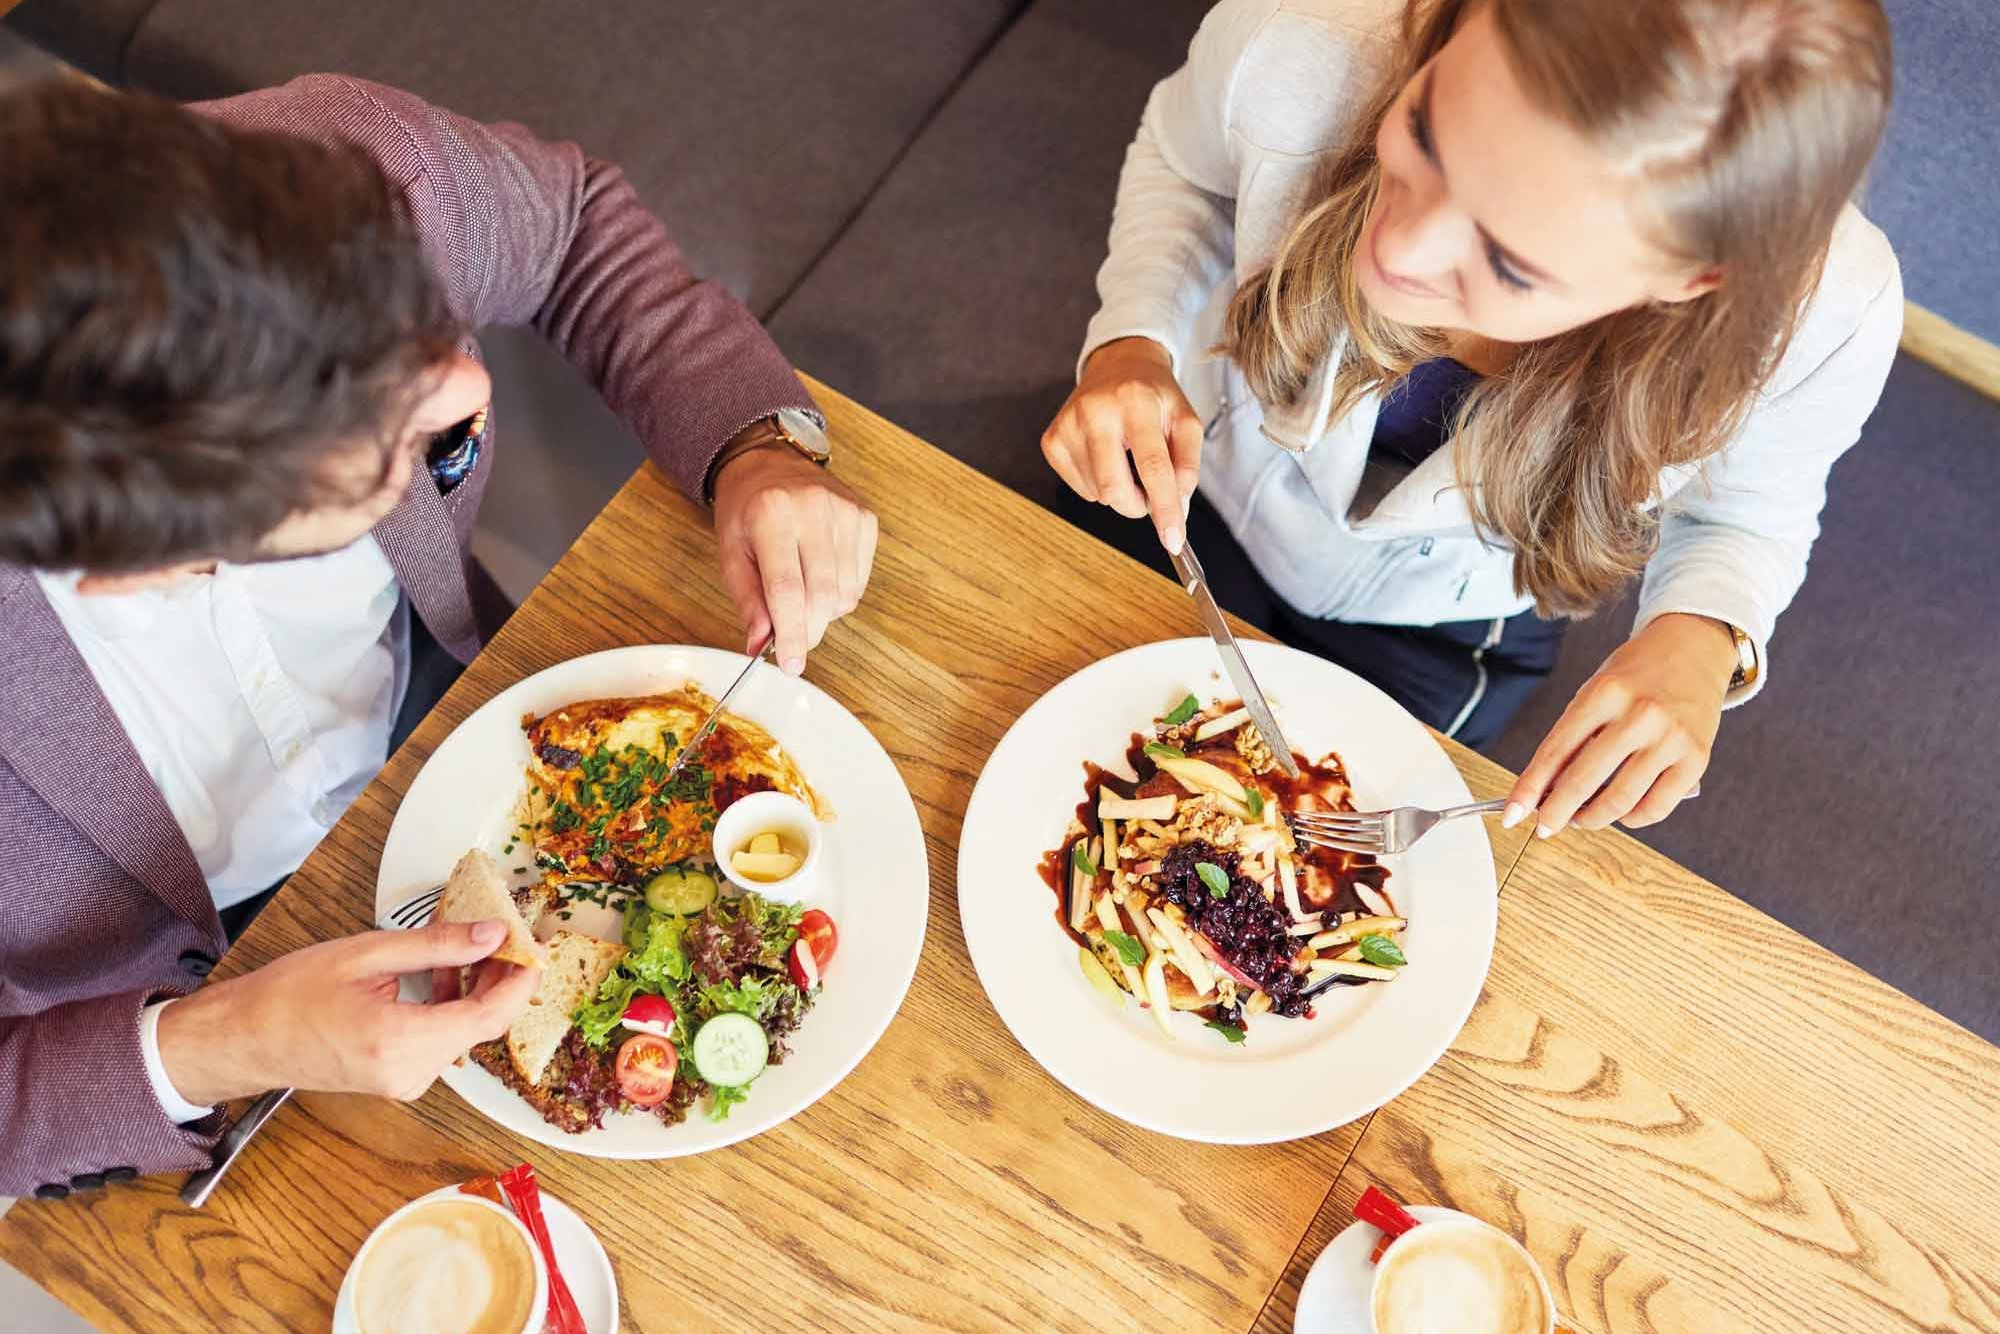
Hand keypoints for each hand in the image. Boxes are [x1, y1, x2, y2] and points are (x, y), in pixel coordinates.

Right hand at [156, 919, 541, 1106]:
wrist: (242, 1039)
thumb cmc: (290, 995)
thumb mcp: (368, 954)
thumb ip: (437, 946)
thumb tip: (492, 934)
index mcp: (401, 1041)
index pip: (490, 1016)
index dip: (521, 980)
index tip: (535, 947)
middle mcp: (409, 1072)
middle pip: (483, 1025)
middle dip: (500, 978)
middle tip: (503, 933)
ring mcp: (405, 1082)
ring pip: (465, 1032)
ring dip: (473, 990)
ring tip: (464, 946)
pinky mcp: (398, 1080)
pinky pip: (442, 1040)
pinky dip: (450, 1007)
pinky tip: (439, 975)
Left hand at [711, 445, 877, 675]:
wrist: (769, 462)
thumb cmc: (746, 510)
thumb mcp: (732, 553)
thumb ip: (747, 600)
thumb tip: (760, 644)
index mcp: (771, 515)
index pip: (787, 590)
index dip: (791, 634)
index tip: (791, 664)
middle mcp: (812, 508)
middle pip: (822, 595)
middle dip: (809, 630)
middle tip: (795, 640)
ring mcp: (845, 511)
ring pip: (845, 592)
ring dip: (824, 611)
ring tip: (802, 594)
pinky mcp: (865, 517)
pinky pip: (860, 578)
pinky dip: (841, 592)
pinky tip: (820, 575)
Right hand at [1042, 337, 1203, 551]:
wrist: (1117, 365)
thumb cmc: (1154, 397)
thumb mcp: (1185, 420)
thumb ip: (1187, 466)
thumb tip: (1177, 508)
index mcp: (1136, 401)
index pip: (1153, 466)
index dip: (1164, 507)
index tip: (1173, 539)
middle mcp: (1095, 410)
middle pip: (1115, 489)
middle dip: (1138, 505)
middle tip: (1150, 494)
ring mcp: (1067, 425)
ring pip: (1098, 493)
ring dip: (1121, 491)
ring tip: (1127, 461)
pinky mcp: (1051, 440)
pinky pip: (1081, 489)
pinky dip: (1099, 485)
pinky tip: (1105, 457)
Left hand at [1505, 613, 1737, 835]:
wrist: (1693, 646)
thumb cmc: (1636, 673)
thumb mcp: (1596, 690)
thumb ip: (1573, 736)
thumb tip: (1546, 789)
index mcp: (1605, 692)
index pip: (1556, 750)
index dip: (1529, 788)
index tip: (1512, 814)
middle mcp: (1640, 714)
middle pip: (1584, 780)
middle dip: (1556, 813)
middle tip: (1544, 826)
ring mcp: (1671, 738)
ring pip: (1620, 800)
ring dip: (1593, 819)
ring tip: (1581, 819)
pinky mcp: (1697, 759)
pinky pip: (1657, 807)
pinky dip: (1632, 818)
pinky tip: (1621, 813)